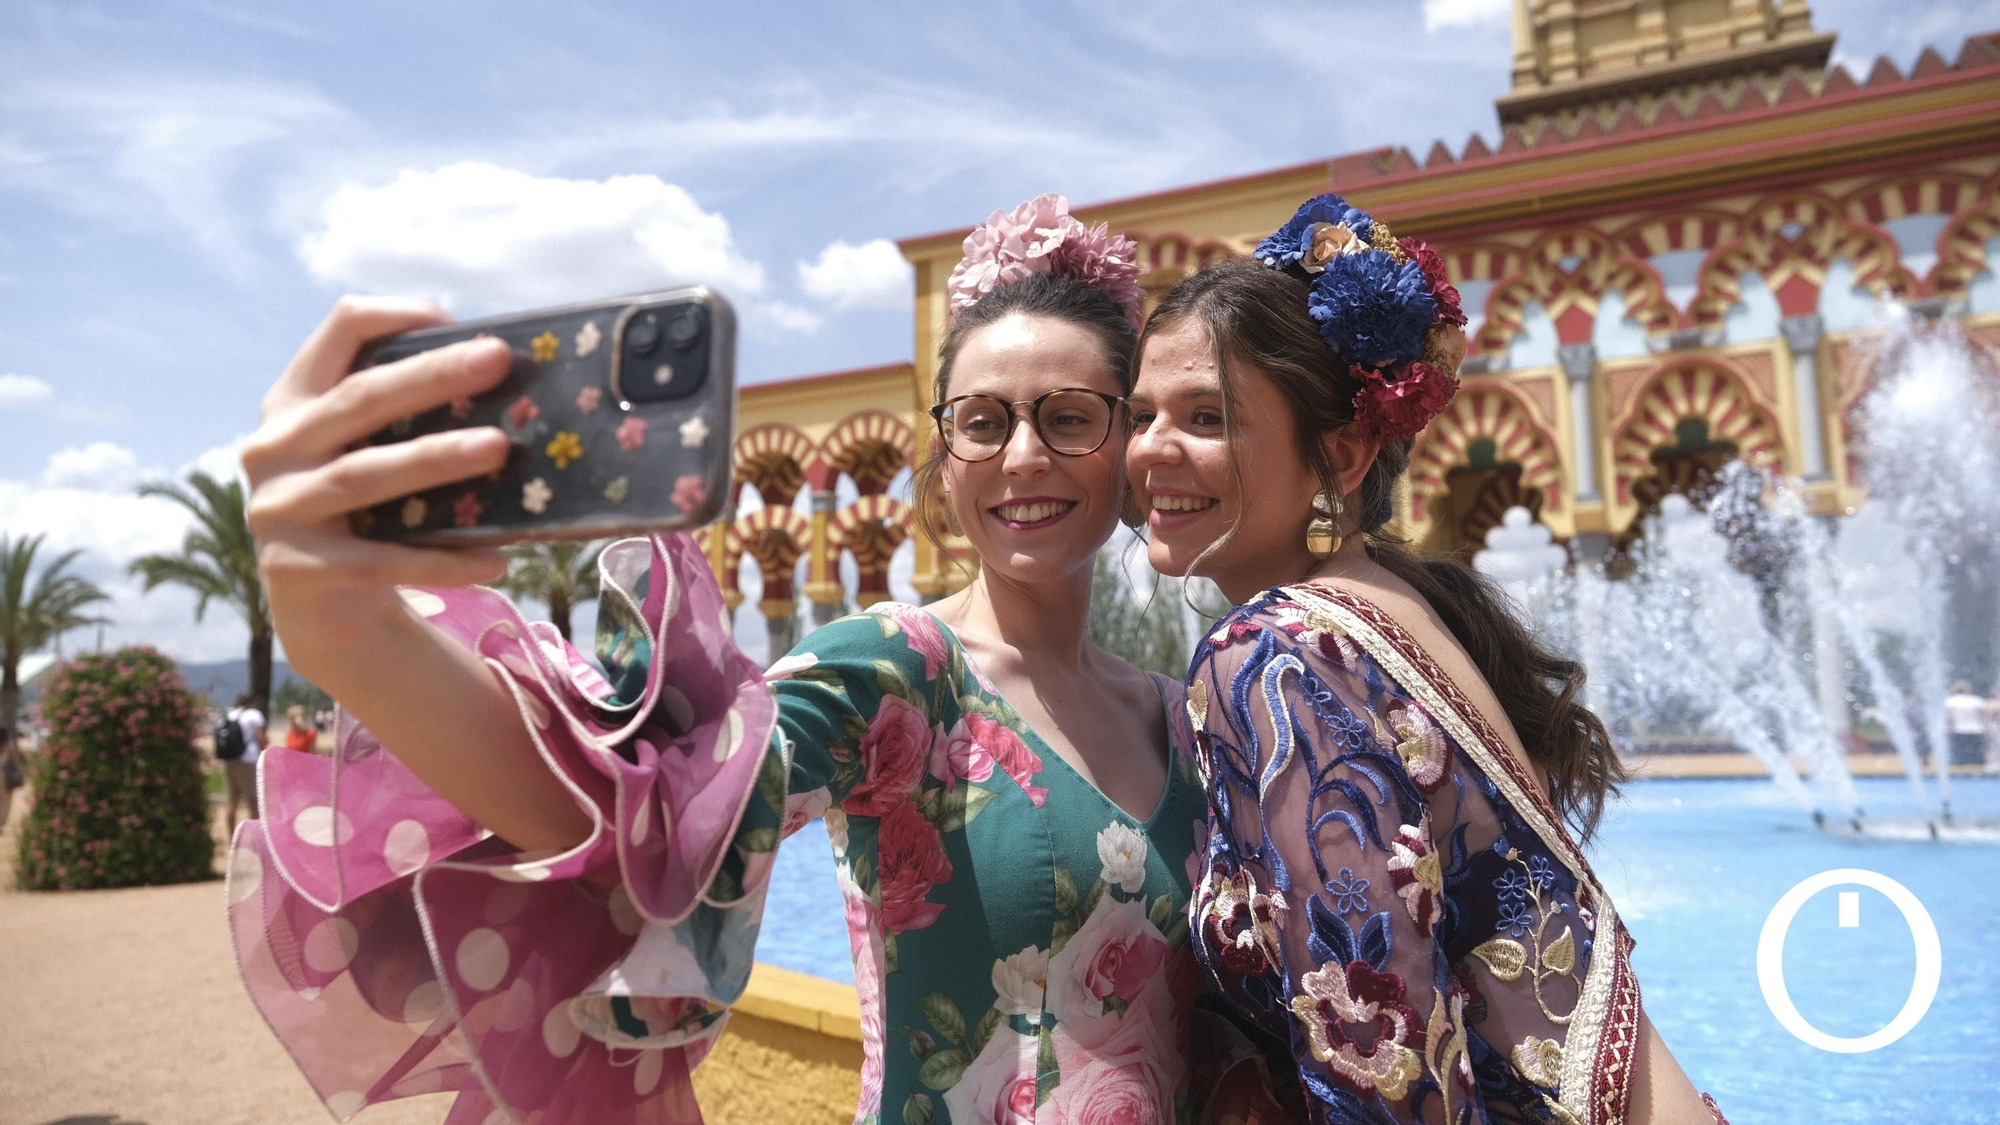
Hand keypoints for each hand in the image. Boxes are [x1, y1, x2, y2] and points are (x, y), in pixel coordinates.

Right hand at [243, 297, 514, 680]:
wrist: (322, 611)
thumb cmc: (367, 516)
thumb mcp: (368, 455)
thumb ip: (407, 421)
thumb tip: (509, 383)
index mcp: (294, 402)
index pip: (339, 331)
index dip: (397, 315)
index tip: (457, 321)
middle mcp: (274, 448)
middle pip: (358, 399)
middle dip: (432, 375)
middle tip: (498, 359)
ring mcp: (277, 509)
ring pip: (364, 476)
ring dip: (436, 459)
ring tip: (500, 448)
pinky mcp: (293, 569)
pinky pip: (379, 562)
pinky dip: (440, 562)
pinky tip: (496, 559)